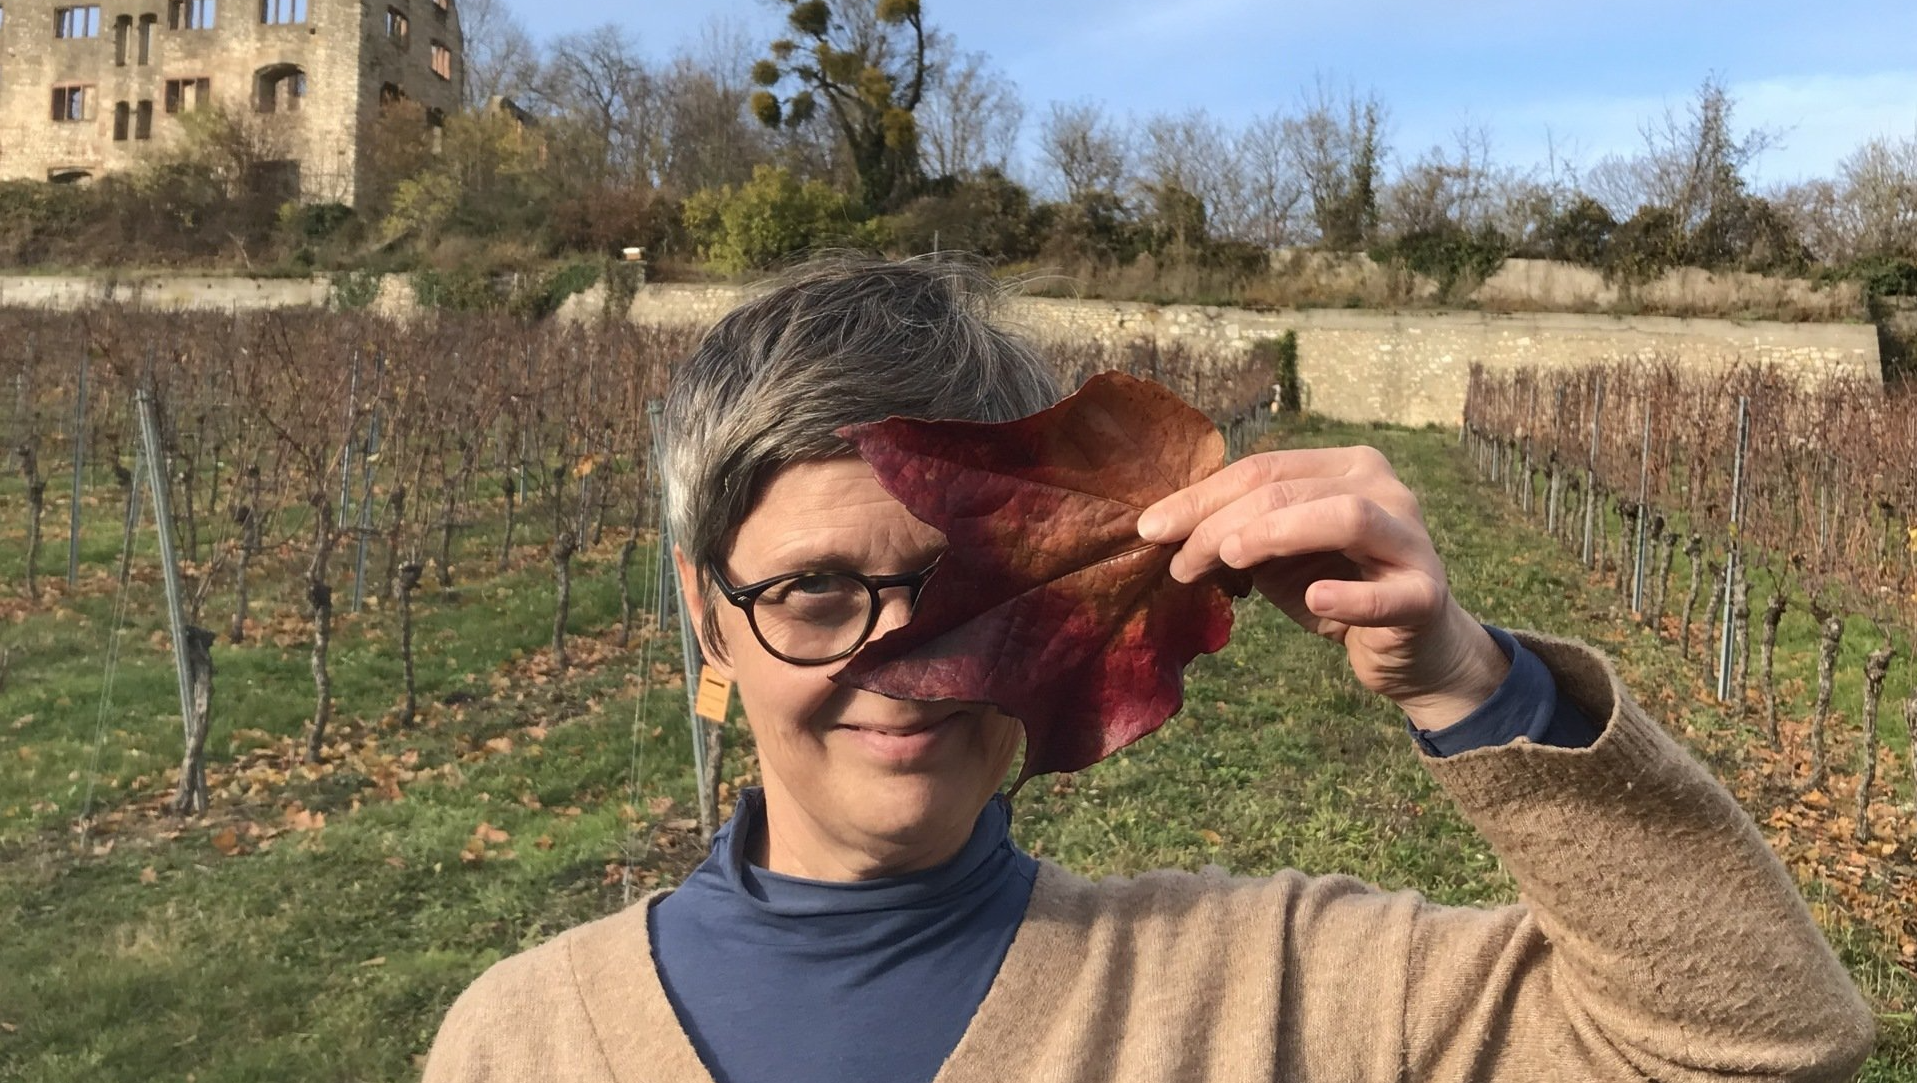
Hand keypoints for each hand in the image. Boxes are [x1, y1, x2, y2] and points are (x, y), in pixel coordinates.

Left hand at [1137, 445, 1508, 729]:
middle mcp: (1384, 488)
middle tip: (1178, 563)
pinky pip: (1387, 593)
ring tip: (1230, 559)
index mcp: (1345, 467)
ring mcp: (1411, 538)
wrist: (1409, 646)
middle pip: (1291, 490)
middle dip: (1222, 523)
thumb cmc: (1336, 586)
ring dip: (1276, 535)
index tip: (1149, 528)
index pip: (1263, 468)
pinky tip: (1314, 598)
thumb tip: (1162, 529)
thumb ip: (1236, 534)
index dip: (1202, 496)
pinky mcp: (1425, 594)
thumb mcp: (1277, 556)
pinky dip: (1349, 595)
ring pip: (1344, 516)